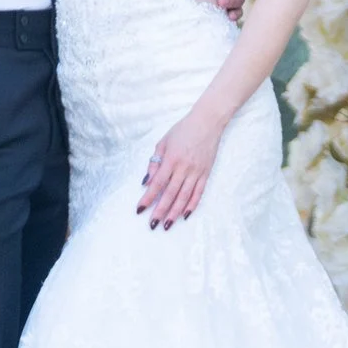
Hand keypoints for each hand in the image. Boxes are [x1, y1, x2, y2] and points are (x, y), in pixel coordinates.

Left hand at [136, 107, 222, 228]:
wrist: (207, 122)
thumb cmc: (183, 130)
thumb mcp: (163, 142)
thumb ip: (154, 162)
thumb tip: (147, 181)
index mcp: (171, 159)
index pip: (157, 183)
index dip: (148, 198)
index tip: (140, 209)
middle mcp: (184, 168)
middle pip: (170, 194)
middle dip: (160, 210)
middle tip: (152, 224)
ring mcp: (196, 172)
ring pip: (184, 197)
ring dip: (174, 212)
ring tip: (167, 224)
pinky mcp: (206, 174)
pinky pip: (198, 193)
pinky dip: (192, 205)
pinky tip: (185, 215)